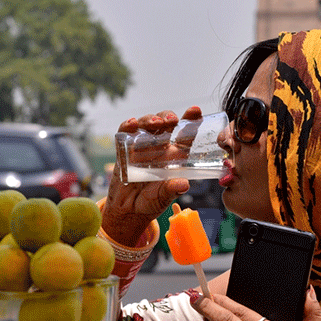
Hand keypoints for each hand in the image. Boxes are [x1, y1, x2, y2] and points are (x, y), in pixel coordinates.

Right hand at [100, 107, 201, 245]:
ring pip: (146, 124)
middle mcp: (159, 147)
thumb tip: (184, 185)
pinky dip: (127, 127)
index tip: (196, 110)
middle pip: (165, 124)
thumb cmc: (151, 201)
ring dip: (150, 119)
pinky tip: (131, 124)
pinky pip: (124, 134)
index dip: (190, 121)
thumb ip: (171, 190)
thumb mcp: (163, 197)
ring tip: (156, 122)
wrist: (128, 210)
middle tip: (172, 120)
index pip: (184, 134)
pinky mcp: (124, 150)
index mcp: (174, 155)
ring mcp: (141, 146)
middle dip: (168, 116)